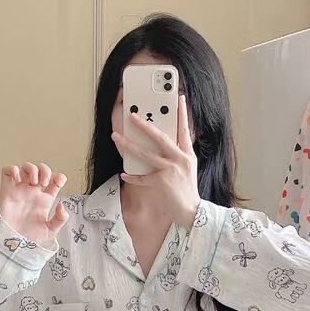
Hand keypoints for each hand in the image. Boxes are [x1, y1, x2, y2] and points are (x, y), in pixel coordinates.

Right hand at [0, 162, 68, 245]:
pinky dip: (13, 170)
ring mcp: (20, 190)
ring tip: (33, 182)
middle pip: (41, 170)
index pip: (55, 181)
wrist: (13, 245)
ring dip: (31, 169)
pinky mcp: (7, 191)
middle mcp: (33, 193)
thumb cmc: (29, 239)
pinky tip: (18, 180)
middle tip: (44, 183)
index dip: (60, 177)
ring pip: (26, 168)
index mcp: (45, 200)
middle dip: (45, 170)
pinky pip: (8, 171)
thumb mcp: (50, 231)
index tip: (59, 182)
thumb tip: (61, 204)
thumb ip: (60, 219)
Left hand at [112, 95, 200, 229]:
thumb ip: (178, 157)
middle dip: (145, 125)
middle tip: (132, 115)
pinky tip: (124, 173)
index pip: (184, 130)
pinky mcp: (162, 182)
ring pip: (146, 154)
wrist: (192, 213)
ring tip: (116, 137)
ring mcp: (171, 170)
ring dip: (129, 145)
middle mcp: (180, 159)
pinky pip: (142, 177)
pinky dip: (132, 176)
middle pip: (160, 137)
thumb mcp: (188, 171)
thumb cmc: (187, 193)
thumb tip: (164, 147)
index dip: (182, 113)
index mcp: (188, 155)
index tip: (180, 97)